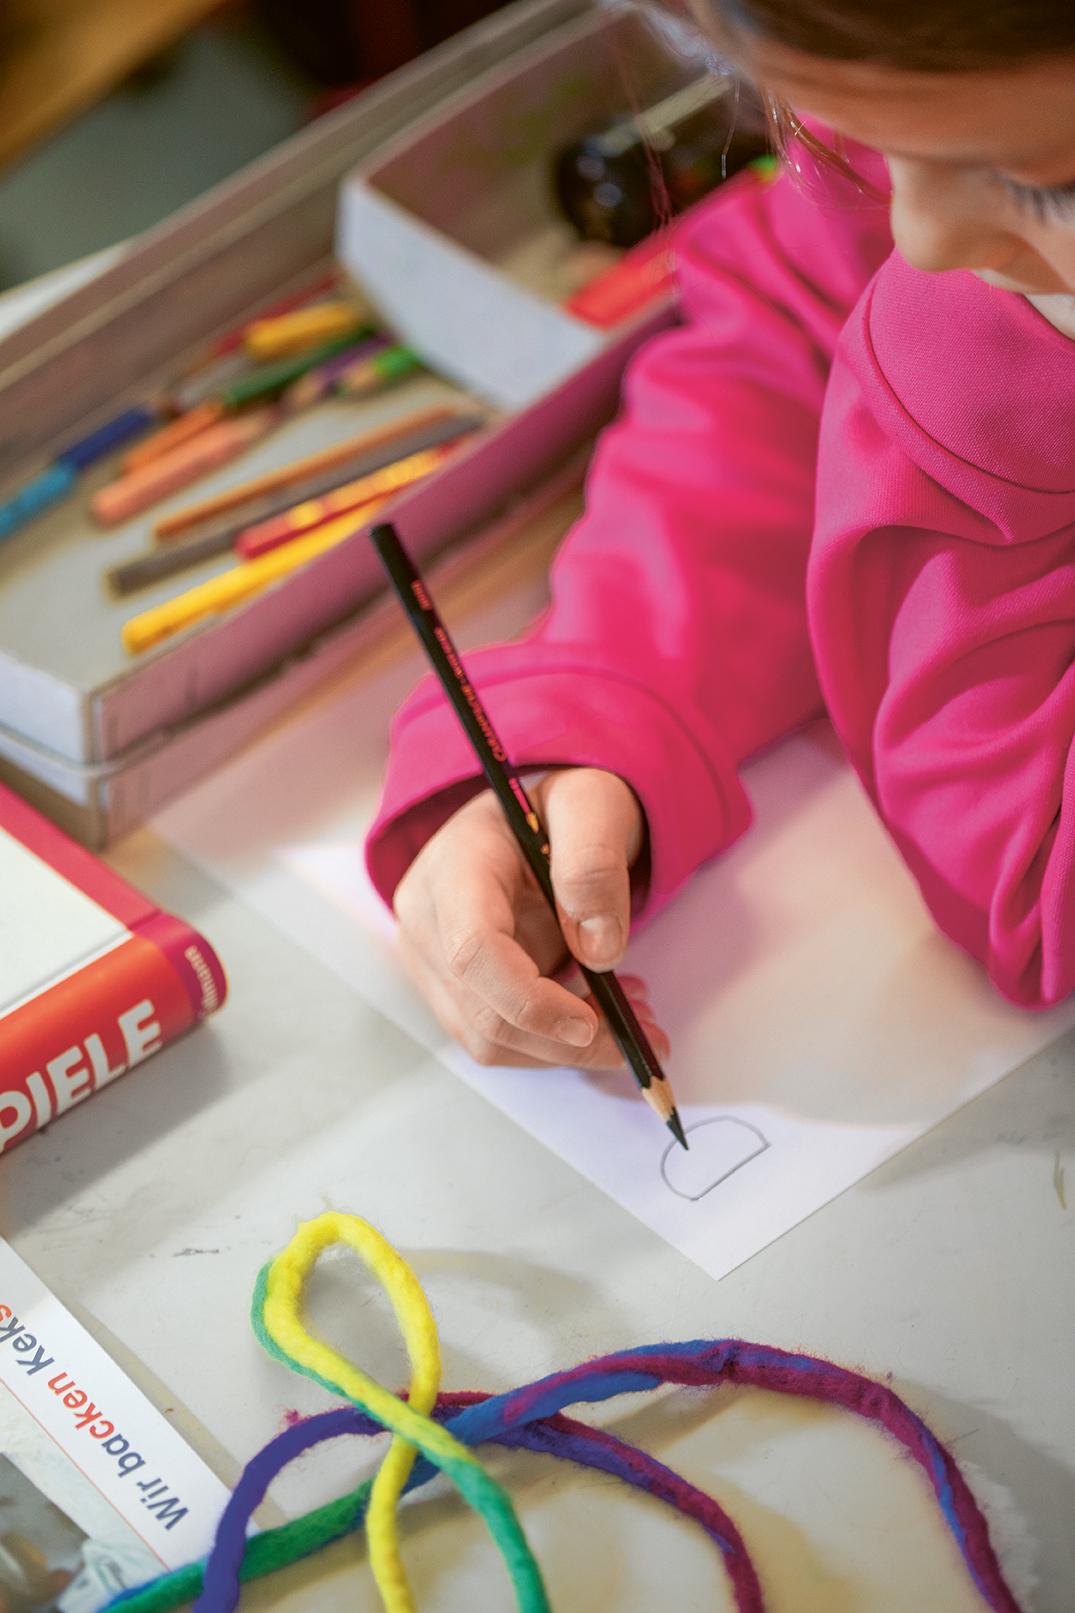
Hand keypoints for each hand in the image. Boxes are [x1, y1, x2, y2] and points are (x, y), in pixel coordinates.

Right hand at [394, 767, 669, 1068]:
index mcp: (454, 866)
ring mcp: (431, 960)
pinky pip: (499, 1039)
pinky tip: (597, 1012)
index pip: (474, 950)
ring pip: (490, 1041)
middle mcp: (426, 919)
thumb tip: (599, 951)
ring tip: (630, 1018)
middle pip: (483, 1012)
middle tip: (643, 1034)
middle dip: (566, 1040)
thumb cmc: (562, 809)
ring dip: (565, 1049)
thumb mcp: (592, 806)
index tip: (593, 1023)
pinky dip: (553, 1044)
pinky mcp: (450, 989)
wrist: (537, 819)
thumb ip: (595, 864)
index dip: (531, 1001)